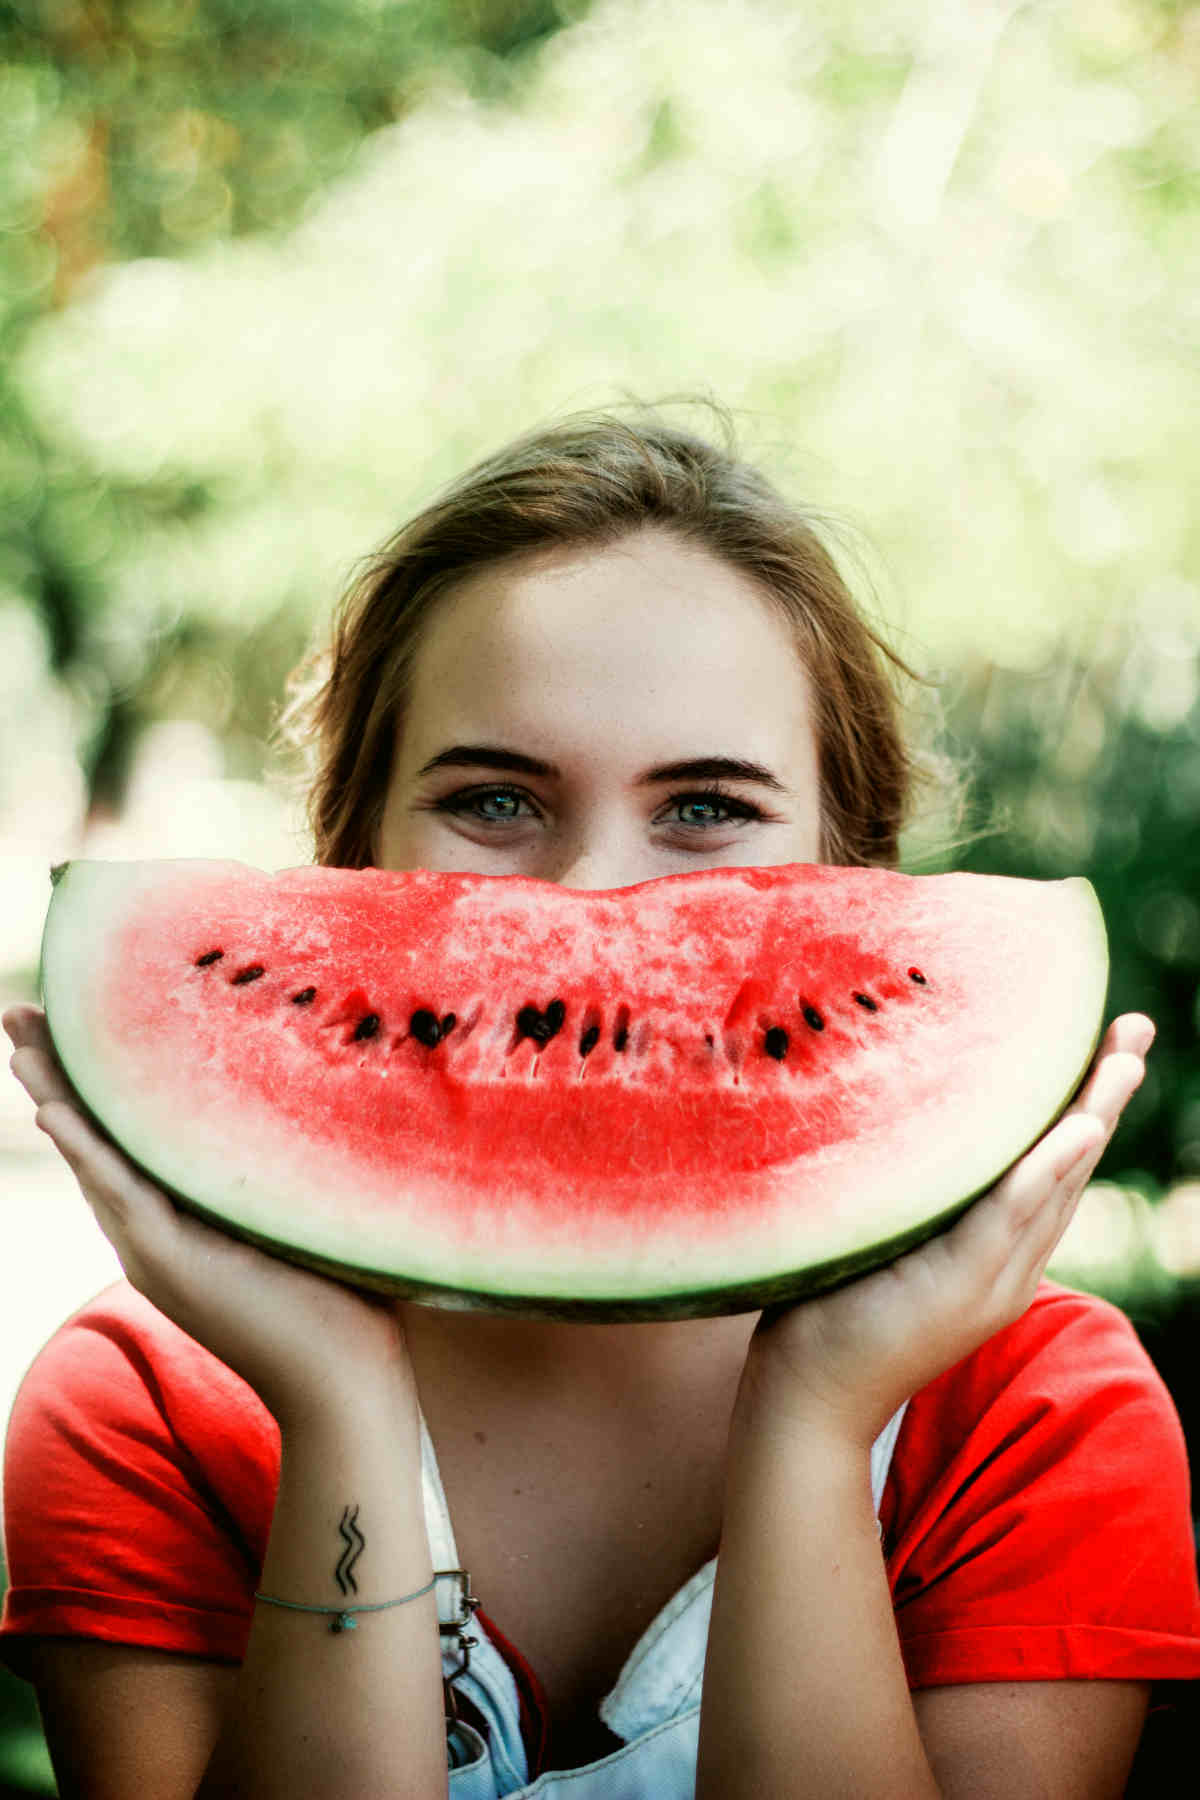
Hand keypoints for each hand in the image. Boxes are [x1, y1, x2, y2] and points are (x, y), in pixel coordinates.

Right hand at [4, 1004, 415, 1427]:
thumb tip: (313, 1094)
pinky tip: (54, 1110)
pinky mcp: (171, 1265)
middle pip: (93, 1138)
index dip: (92, 1080)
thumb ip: (277, 1169)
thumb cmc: (343, 1301)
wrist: (345, 1384)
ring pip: (93, 1159)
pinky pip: (121, 1195)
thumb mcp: (297, 1213)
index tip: (67, 1020)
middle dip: (54, 1073)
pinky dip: (87, 1151)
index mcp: (180, 1217)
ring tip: (21, 1043)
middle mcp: (154, 1232)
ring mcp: (155, 1251)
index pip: (123, 1135)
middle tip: (17, 1012)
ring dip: (55, 1096)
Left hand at [740, 1012, 1153, 1447]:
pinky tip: (1076, 1128)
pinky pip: (1009, 1217)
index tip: (1108, 1043)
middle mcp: (1009, 1266)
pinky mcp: (958, 1288)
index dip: (1084, 1105)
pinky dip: (1046, 1170)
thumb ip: (910, 1188)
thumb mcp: (884, 1235)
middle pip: (1070, 1168)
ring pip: (1054, 1185)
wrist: (807, 1401)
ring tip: (1123, 1060)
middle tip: (1137, 1029)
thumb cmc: (830, 1309)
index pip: (1053, 1168)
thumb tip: (895, 1109)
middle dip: (1106, 1095)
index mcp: (997, 1254)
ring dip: (1091, 1117)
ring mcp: (990, 1281)